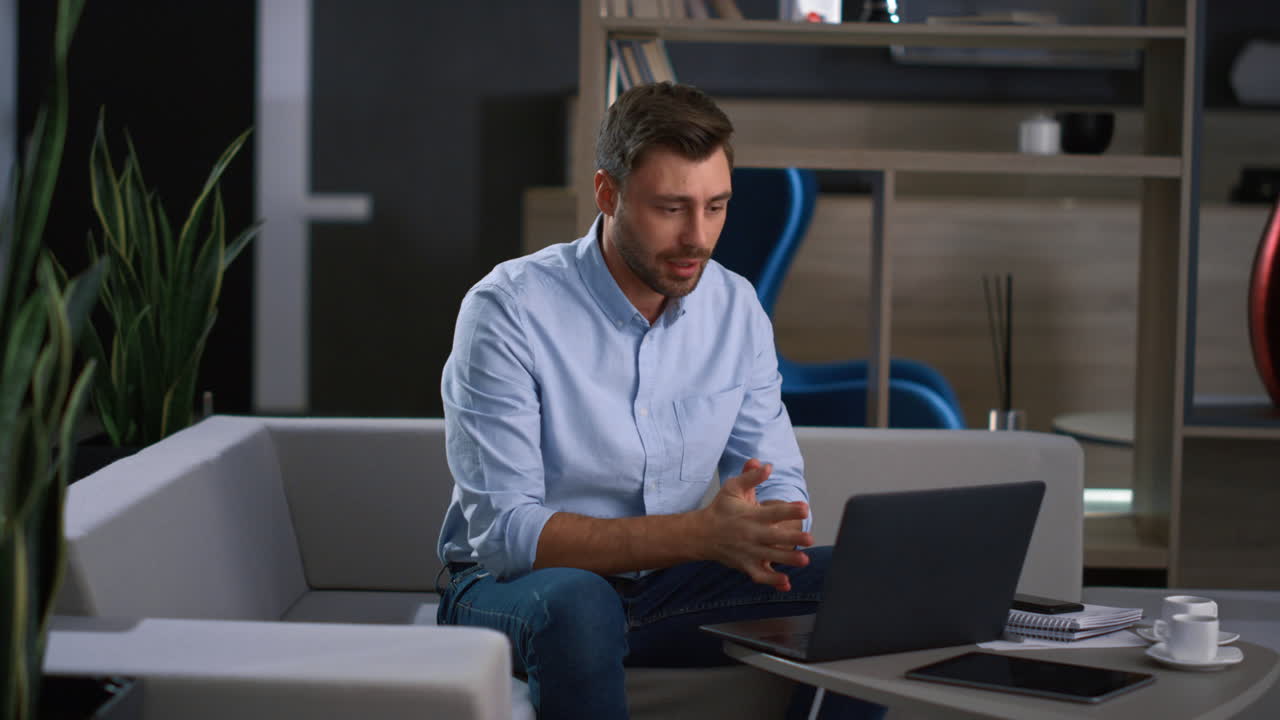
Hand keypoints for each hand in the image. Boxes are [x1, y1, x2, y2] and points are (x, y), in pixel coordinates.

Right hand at [700, 459, 813, 590]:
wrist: (701, 534)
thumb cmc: (721, 509)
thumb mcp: (732, 488)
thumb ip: (750, 476)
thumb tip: (766, 465)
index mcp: (750, 515)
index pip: (772, 512)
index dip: (788, 510)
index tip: (804, 507)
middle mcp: (751, 535)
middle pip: (774, 537)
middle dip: (792, 539)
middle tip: (809, 539)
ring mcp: (748, 552)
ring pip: (770, 558)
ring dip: (787, 560)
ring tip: (804, 560)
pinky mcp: (746, 565)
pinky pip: (760, 576)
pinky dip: (772, 581)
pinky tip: (786, 583)